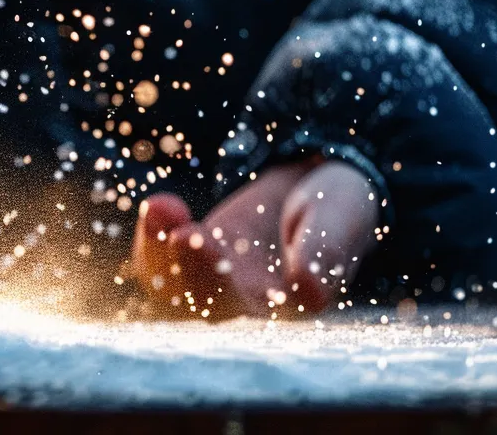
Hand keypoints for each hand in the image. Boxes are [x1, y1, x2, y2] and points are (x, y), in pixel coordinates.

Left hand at [128, 157, 378, 319]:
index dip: (225, 284)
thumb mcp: (343, 221)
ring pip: (174, 287)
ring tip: (161, 209)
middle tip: (183, 234)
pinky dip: (153, 236)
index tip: (210, 246)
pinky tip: (159, 206)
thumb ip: (326, 252)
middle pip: (206, 303)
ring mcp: (216, 282)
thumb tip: (309, 291)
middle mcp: (248, 305)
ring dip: (159, 254)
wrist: (315, 187)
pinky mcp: (194, 259)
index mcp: (292, 309)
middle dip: (190, 268)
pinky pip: (160, 262)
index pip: (252, 310)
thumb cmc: (339, 209)